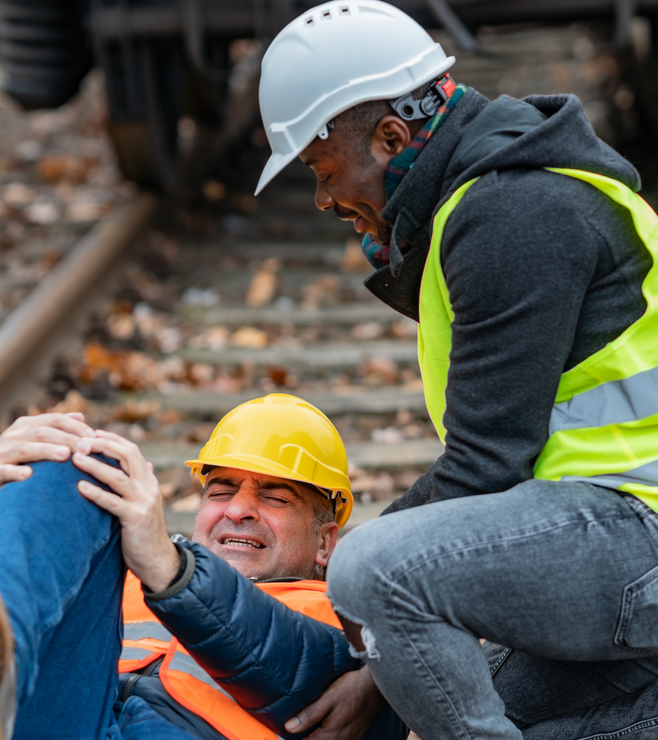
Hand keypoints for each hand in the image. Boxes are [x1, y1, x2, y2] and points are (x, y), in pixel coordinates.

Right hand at [0, 412, 93, 484]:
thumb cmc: (17, 455)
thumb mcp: (35, 438)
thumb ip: (56, 427)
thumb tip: (81, 416)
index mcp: (26, 425)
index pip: (54, 419)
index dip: (75, 426)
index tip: (94, 436)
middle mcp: (14, 435)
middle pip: (43, 432)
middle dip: (67, 439)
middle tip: (87, 448)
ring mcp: (2, 452)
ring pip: (26, 448)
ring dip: (46, 450)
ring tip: (65, 454)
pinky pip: (4, 470)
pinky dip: (16, 471)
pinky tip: (28, 474)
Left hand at [73, 430, 179, 591]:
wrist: (158, 559)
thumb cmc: (146, 531)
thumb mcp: (147, 502)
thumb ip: (145, 482)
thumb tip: (148, 464)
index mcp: (149, 480)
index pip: (132, 450)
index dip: (112, 440)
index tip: (92, 434)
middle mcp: (148, 486)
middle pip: (128, 455)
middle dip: (104, 445)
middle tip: (82, 442)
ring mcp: (143, 501)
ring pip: (118, 476)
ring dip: (95, 465)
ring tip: (76, 458)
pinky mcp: (135, 518)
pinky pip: (113, 502)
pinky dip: (96, 493)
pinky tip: (80, 487)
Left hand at [284, 666, 385, 739]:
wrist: (376, 686)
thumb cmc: (352, 688)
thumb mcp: (328, 698)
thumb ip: (309, 715)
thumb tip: (288, 728)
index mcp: (331, 736)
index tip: (280, 735)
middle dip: (303, 738)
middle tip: (290, 731)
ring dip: (314, 738)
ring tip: (304, 730)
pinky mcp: (354, 737)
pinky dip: (325, 737)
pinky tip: (321, 730)